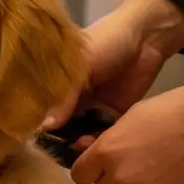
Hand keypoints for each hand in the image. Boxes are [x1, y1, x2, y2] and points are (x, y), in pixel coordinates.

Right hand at [43, 0, 183, 132]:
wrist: (147, 37)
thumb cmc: (106, 42)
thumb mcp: (81, 68)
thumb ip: (64, 98)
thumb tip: (45, 127)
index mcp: (58, 82)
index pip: (42, 107)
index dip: (39, 122)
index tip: (35, 139)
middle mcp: (71, 97)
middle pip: (60, 124)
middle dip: (60, 137)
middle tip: (62, 146)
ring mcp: (92, 107)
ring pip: (80, 131)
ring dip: (79, 141)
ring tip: (81, 144)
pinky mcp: (113, 114)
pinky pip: (103, 133)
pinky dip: (99, 140)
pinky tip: (95, 143)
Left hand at [70, 74, 183, 183]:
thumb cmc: (180, 109)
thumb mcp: (135, 115)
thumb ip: (109, 138)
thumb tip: (84, 149)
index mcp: (108, 150)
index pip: (80, 174)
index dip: (91, 169)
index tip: (103, 164)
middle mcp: (119, 176)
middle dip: (116, 177)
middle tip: (141, 162)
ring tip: (161, 171)